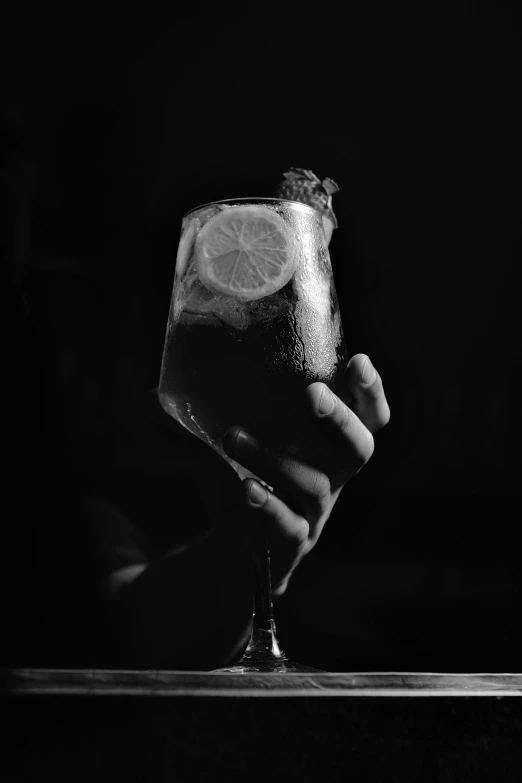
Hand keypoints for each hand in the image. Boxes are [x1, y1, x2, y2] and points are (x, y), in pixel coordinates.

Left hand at [219, 353, 389, 593]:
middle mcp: (333, 475)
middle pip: (359, 448)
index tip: (358, 361)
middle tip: (313, 394)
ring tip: (233, 437)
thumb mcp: (232, 442)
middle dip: (340, 419)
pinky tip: (244, 488)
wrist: (237, 549)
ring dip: (275, 457)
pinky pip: (288, 524)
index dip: (371, 392)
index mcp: (328, 444)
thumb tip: (148, 392)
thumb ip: (202, 418)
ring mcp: (314, 511)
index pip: (369, 416)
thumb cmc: (245, 479)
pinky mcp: (291, 540)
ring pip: (313, 484)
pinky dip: (267, 505)